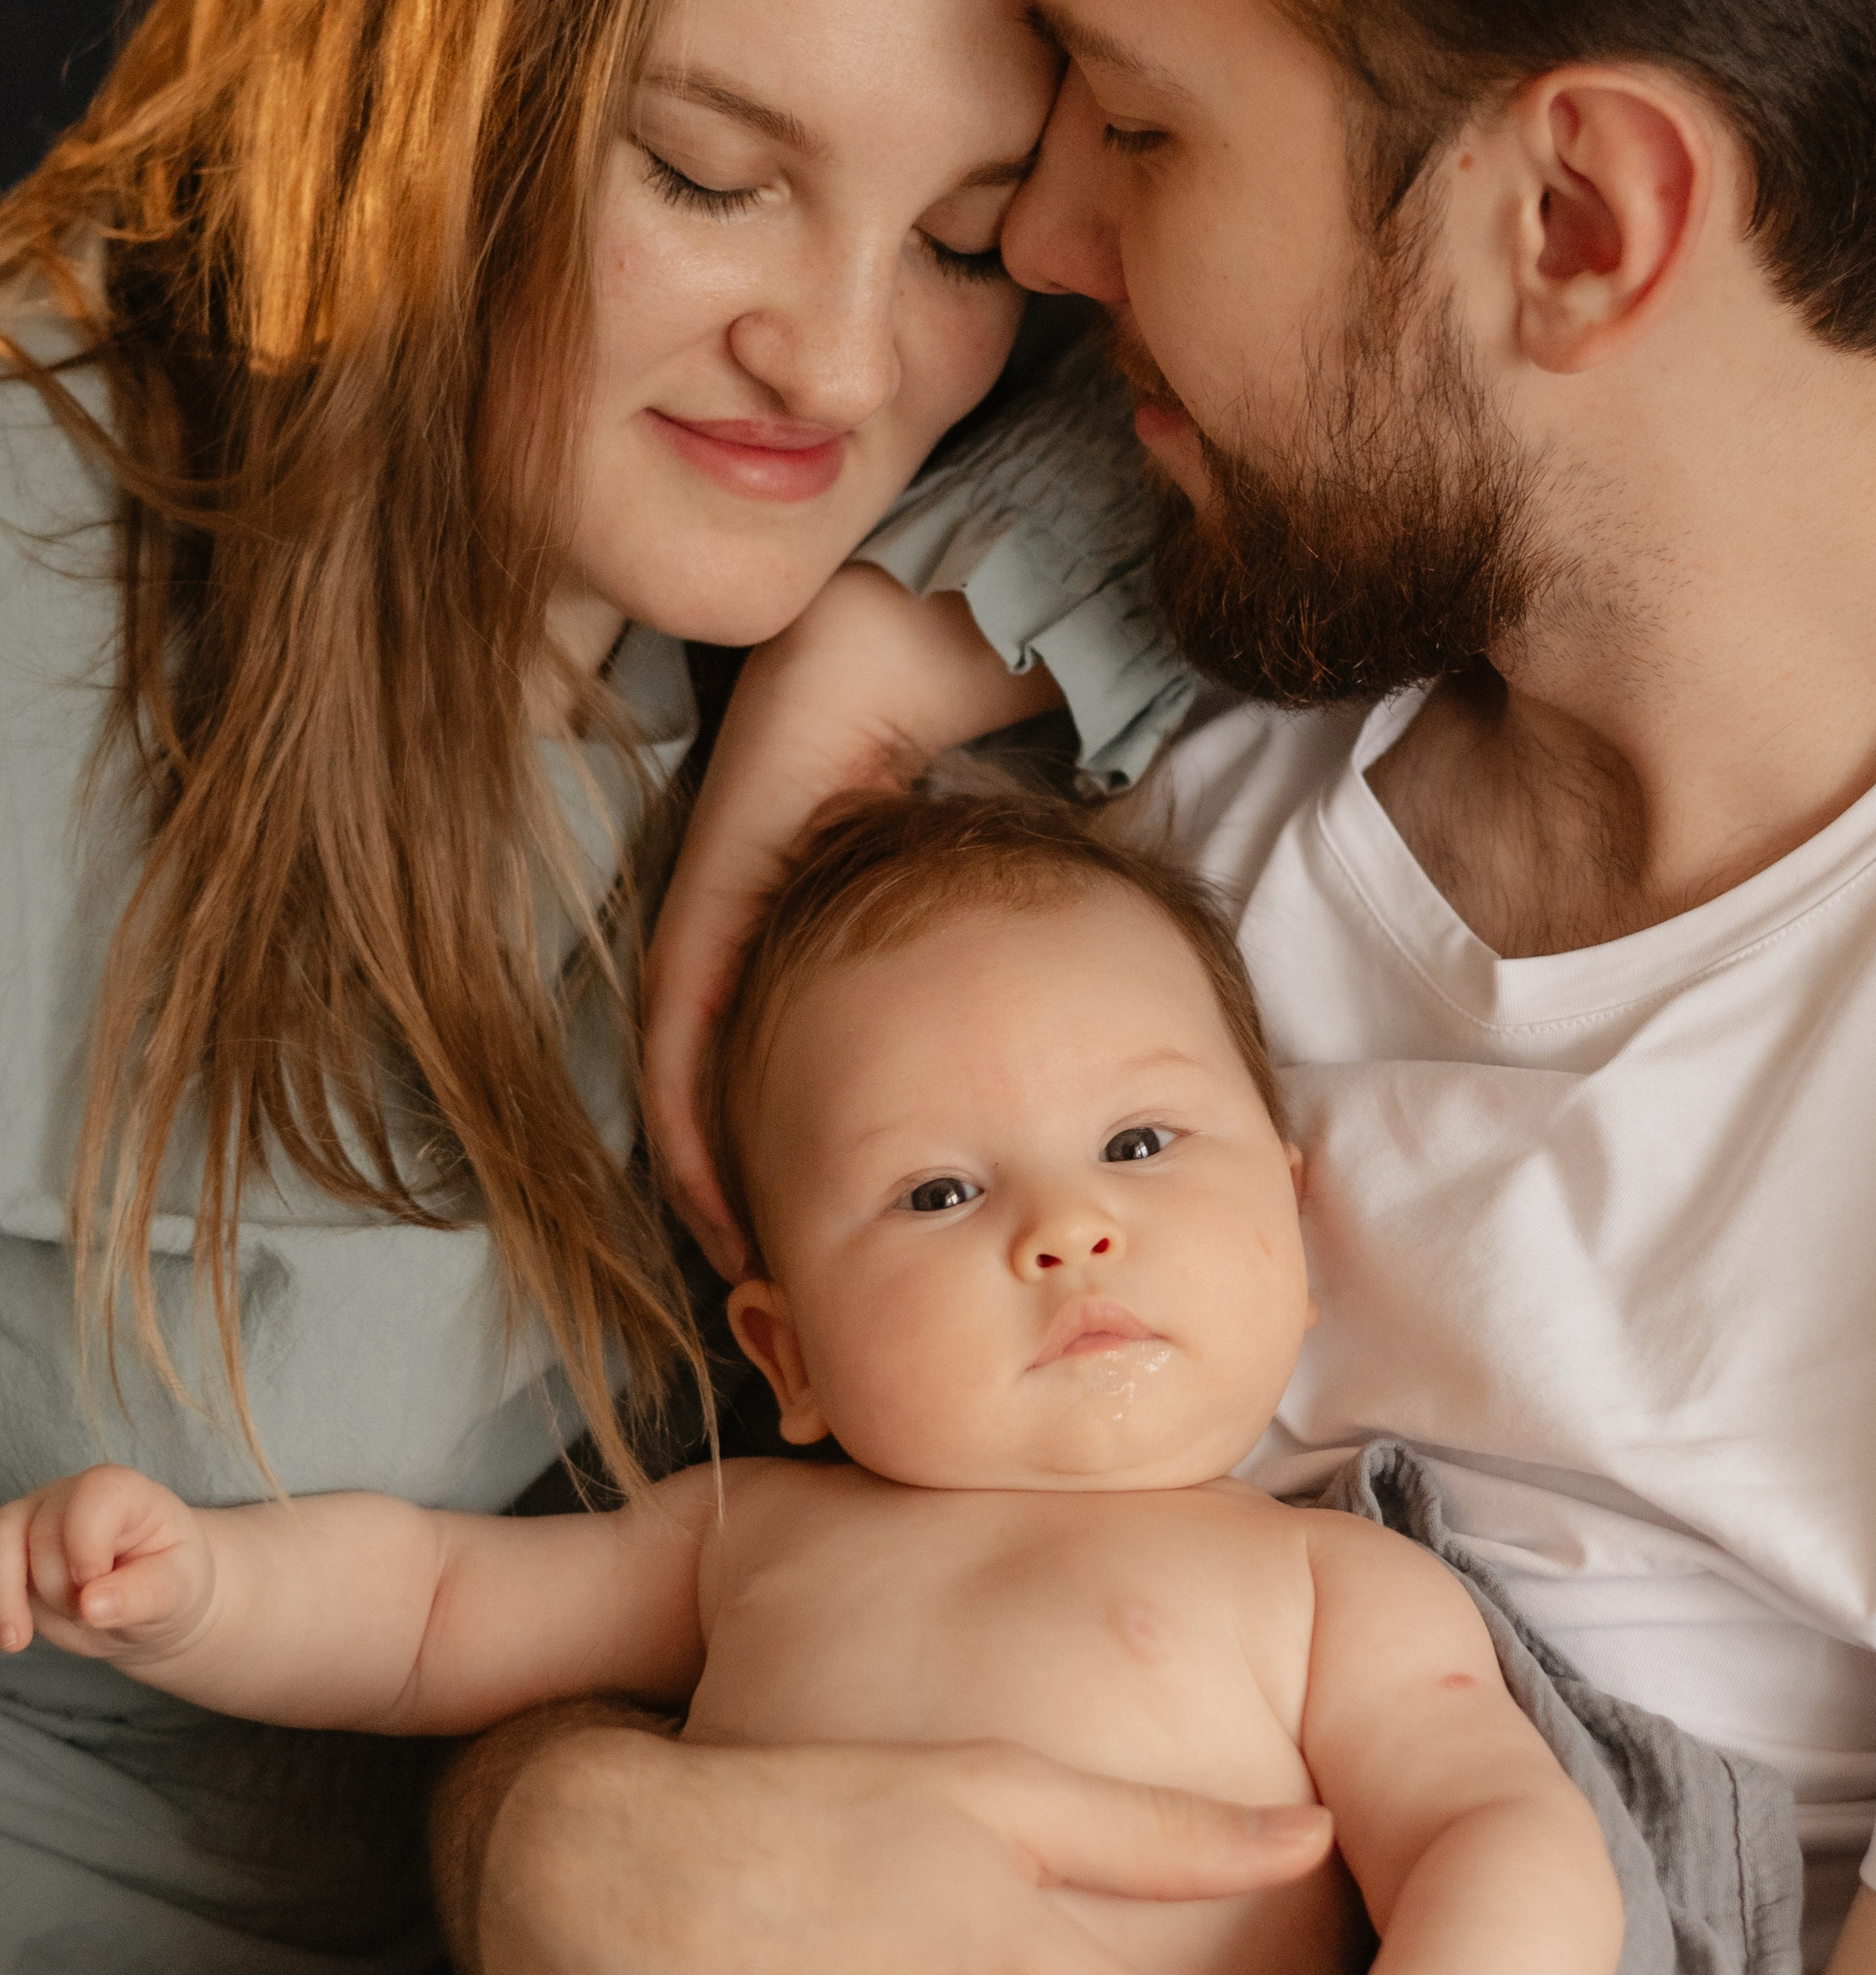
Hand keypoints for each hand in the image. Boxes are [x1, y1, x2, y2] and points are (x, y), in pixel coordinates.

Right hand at [0, 1464, 215, 1662]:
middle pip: (43, 1535)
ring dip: (7, 1597)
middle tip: (91, 1614)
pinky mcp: (10, 1551)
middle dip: (62, 1589)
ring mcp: (34, 1520)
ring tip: (17, 1639)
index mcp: (123, 1492)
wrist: (148, 1602)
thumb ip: (142, 1596)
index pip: (95, 1494)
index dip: (87, 1542)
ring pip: (0, 1544)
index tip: (94, 1583)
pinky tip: (7, 1635)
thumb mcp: (176, 1593)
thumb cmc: (170, 1583)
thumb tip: (93, 1605)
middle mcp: (71, 1496)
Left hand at [644, 566, 1059, 1273]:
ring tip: (758, 1284)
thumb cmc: (961, 766)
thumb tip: (1098, 1082)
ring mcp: (716, 939)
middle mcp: (755, 961)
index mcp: (818, 964)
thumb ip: (1007, 987)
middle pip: (738, 1117)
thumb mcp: (996, 914)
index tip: (849, 1277)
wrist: (898, 658)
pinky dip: (688, 1129)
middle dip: (763, 1218)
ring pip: (693, 1100)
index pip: (802, 1097)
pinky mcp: (699, 919)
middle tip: (792, 1316)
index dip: (819, 1189)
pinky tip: (714, 1204)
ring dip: (717, 1194)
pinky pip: (678, 1042)